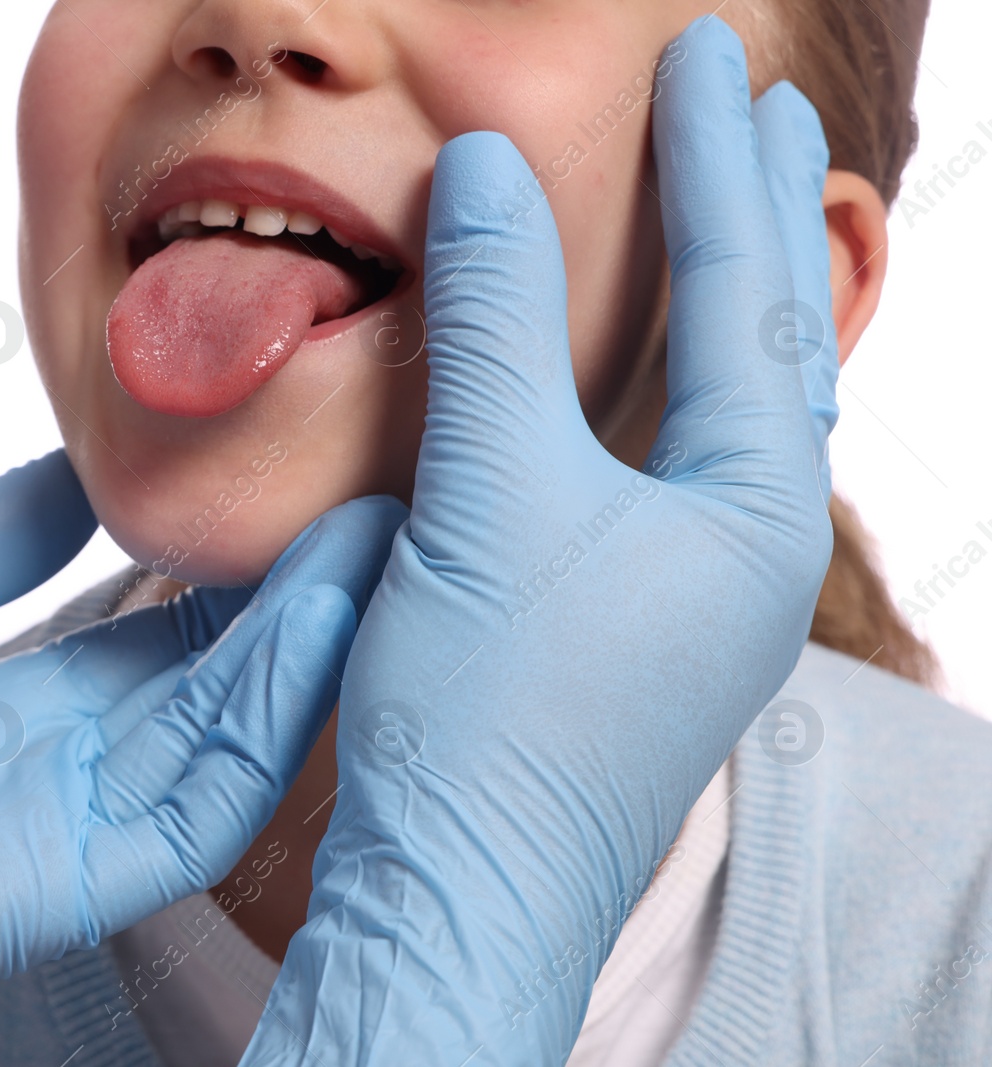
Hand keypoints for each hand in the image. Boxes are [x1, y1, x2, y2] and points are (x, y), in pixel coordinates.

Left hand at [0, 451, 403, 1065]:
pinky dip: (258, 733)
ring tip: (373, 553)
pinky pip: (182, 812)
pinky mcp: (39, 884)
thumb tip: (70, 469)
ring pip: (221, 746)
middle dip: (300, 604)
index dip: (242, 568)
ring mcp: (54, 832)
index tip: (310, 485)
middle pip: (210, 687)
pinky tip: (309, 642)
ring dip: (302, 656)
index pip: (158, 637)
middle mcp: (50, 773)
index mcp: (8, 709)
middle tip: (385, 510)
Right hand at [242, 17, 835, 1063]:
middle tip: (760, 112)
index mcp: (750, 516)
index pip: (744, 298)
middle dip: (759, 222)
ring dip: (716, 303)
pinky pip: (660, 472)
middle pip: (768, 351)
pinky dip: (652, 392)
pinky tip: (625, 379)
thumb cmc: (487, 717)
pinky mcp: (617, 627)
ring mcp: (685, 597)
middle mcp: (742, 555)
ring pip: (721, 415)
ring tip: (725, 217)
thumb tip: (483, 169)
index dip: (717, 167)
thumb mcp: (488, 493)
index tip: (699, 60)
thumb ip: (491, 321)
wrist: (454, 890)